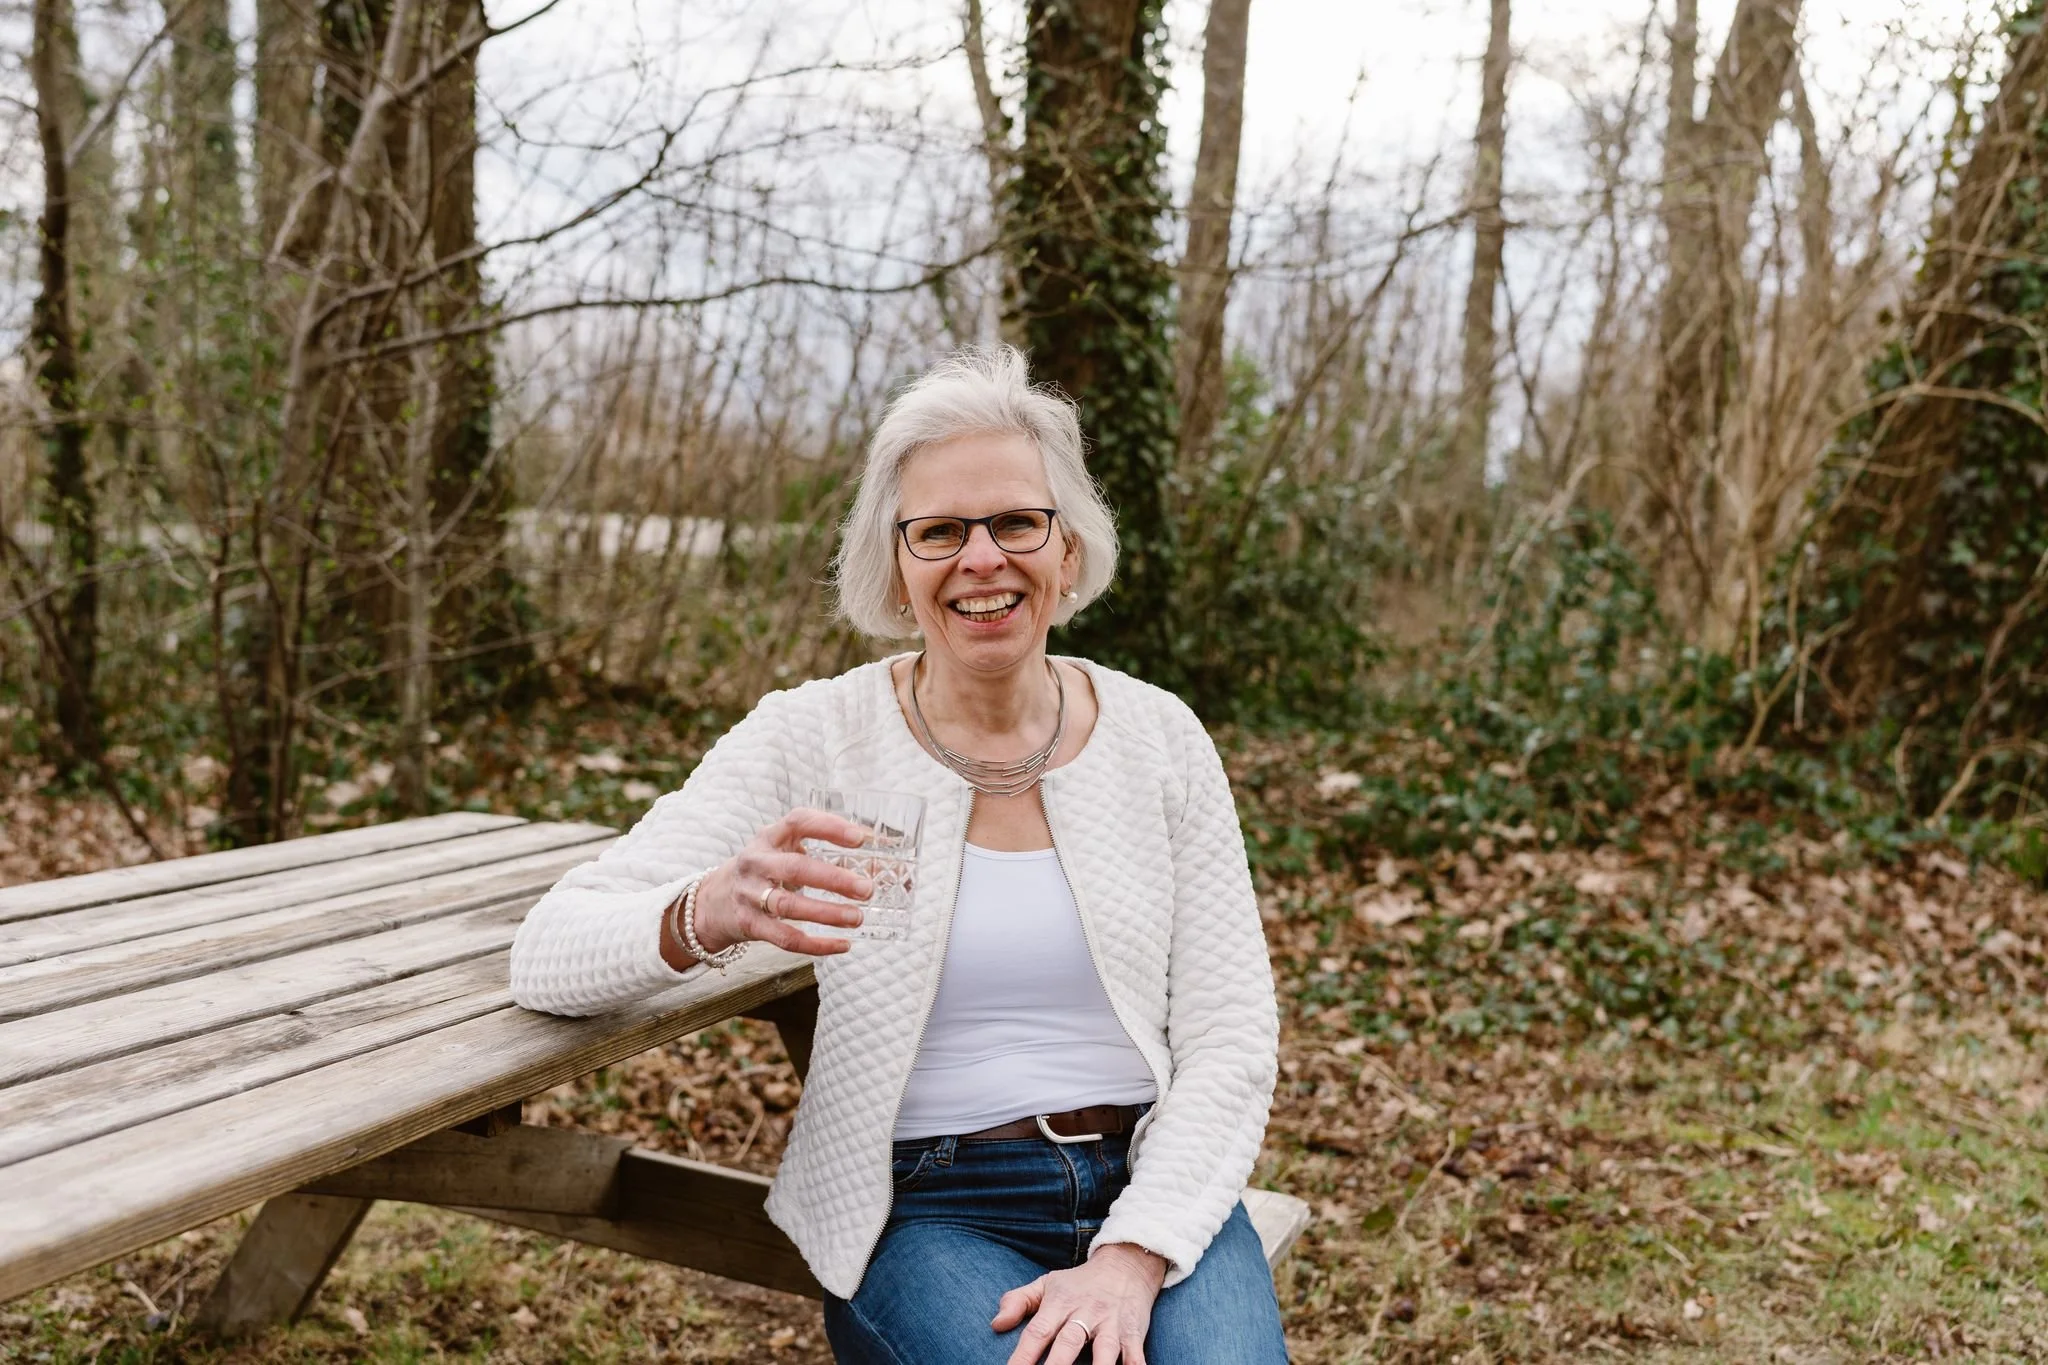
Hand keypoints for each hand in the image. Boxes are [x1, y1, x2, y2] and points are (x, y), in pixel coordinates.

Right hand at [672, 808, 873, 960]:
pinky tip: (843, 944)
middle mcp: (757, 862)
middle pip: (795, 868)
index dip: (829, 827)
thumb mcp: (785, 851)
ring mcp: (750, 895)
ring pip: (788, 906)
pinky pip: (784, 939)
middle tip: (866, 888)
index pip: (798, 822)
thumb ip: (825, 852)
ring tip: (858, 917)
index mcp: (770, 837)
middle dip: (833, 878)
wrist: (714, 901)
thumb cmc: (766, 870)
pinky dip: (816, 945)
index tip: (861, 838)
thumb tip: (884, 861)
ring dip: (827, 913)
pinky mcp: (749, 925)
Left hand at [992, 1243, 1165, 1364]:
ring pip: (1104, 1350)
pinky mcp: (1133, 1332)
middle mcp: (1085, 1313)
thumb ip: (1018, 1302)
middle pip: (1068, 1344)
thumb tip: (995, 1324)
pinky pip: (1135, 1354)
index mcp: (1060, 1304)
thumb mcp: (1047, 1284)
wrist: (1126, 1265)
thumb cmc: (1079, 1283)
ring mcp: (1111, 1323)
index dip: (1022, 1356)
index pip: (1037, 1332)